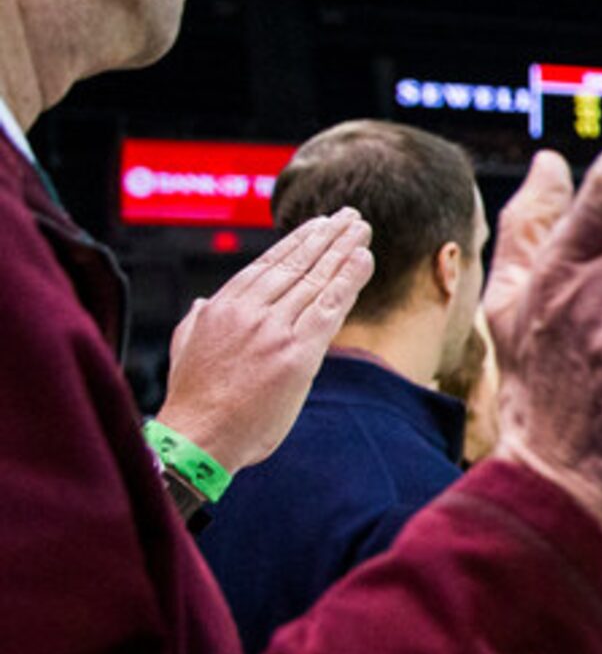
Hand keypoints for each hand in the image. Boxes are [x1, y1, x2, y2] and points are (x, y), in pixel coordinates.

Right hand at [156, 211, 375, 470]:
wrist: (199, 436)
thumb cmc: (195, 400)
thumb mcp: (186, 348)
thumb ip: (198, 320)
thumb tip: (204, 301)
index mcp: (222, 307)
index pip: (267, 265)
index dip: (297, 242)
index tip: (317, 225)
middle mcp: (249, 311)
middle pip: (296, 265)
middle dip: (326, 237)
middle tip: (349, 217)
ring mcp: (274, 330)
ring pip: (315, 280)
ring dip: (342, 250)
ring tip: (362, 229)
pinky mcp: (297, 353)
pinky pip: (329, 308)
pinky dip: (349, 280)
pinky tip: (364, 259)